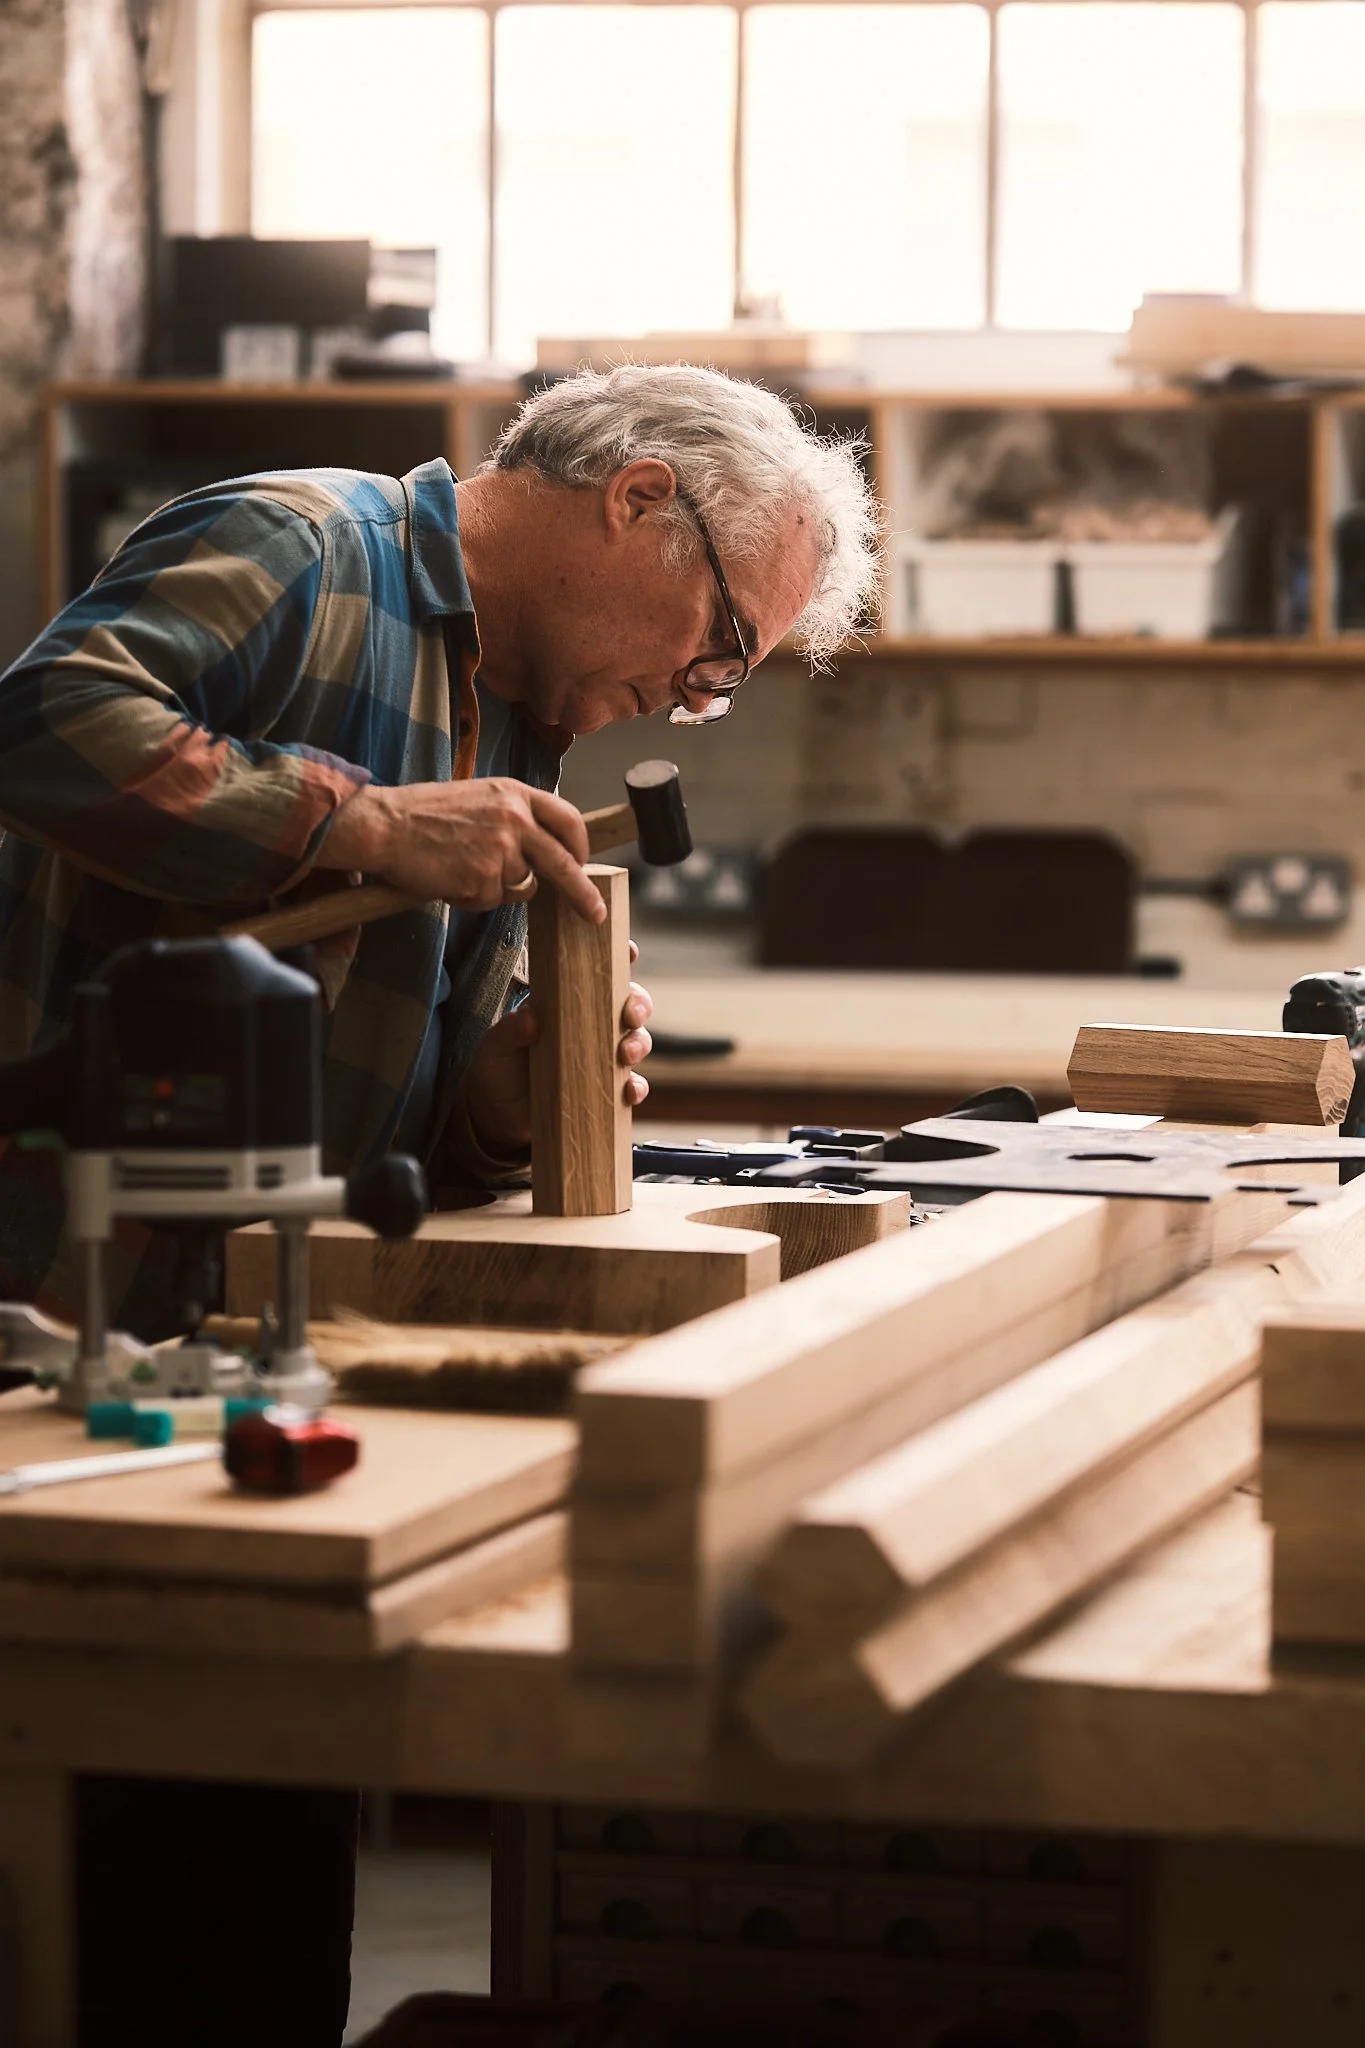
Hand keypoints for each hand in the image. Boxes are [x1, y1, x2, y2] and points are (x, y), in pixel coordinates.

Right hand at [319, 777, 603, 923]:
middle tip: (594, 913)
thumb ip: (512, 817)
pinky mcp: (483, 879)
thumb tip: (540, 849)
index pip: (568, 819)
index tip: (583, 864)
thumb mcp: (478, 797)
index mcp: (515, 794)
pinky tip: (449, 877)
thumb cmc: (422, 813)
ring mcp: (501, 850)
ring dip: (497, 887)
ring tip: (461, 866)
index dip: (579, 846)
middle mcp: (515, 819)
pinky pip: (492, 901)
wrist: (384, 826)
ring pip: (521, 886)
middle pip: (563, 863)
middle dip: (582, 892)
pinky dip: (473, 897)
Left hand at [465, 952, 653, 1157]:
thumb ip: (511, 1029)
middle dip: (638, 1004)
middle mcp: (591, 1022)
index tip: (628, 953)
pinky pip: (631, 1085)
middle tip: (630, 1015)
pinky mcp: (605, 1088)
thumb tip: (531, 1017)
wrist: (498, 1113)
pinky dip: (636, 1087)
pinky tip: (629, 1091)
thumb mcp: (496, 1043)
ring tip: (625, 1055)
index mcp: (567, 1000)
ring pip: (638, 1040)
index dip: (618, 957)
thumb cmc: (498, 1065)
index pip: (598, 971)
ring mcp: (601, 1055)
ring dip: (639, 1043)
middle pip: (629, 1003)